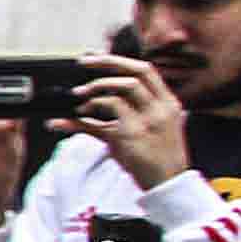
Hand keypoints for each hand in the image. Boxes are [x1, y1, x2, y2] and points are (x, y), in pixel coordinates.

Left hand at [79, 54, 189, 193]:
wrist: (167, 185)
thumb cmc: (153, 158)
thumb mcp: (144, 130)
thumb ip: (118, 116)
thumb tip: (84, 107)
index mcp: (168, 103)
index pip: (147, 71)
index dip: (120, 60)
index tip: (96, 57)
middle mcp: (161, 108)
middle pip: (136, 72)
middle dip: (107, 63)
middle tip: (82, 64)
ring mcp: (149, 120)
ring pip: (123, 88)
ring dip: (96, 88)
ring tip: (78, 96)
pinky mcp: (132, 135)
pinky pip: (106, 114)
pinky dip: (84, 114)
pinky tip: (72, 118)